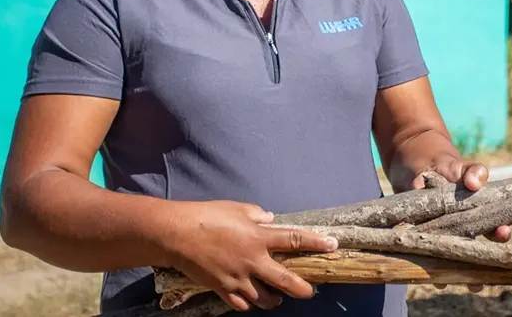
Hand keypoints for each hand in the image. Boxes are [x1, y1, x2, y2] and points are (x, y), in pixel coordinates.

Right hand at [162, 200, 337, 311]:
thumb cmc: (208, 215)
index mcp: (258, 236)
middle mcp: (252, 260)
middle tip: (311, 291)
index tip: (333, 245)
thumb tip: (270, 220)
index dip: (316, 243)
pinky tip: (250, 299)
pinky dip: (248, 303)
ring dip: (274, 298)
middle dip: (302, 288)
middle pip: (286, 280)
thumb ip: (257, 215)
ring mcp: (238, 278)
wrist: (178, 235)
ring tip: (278, 297)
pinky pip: (242, 303)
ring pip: (264, 298)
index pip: (294, 239)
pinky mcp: (223, 289)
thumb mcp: (237, 207)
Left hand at [412, 159, 511, 292]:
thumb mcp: (458, 165)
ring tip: (451, 283)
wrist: (415, 164)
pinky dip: (426, 260)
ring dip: (454, 269)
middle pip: (477, 249)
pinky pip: (428, 250)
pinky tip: (427, 271)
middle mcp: (466, 226)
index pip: (497, 224)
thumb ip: (471, 171)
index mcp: (480, 210)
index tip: (502, 231)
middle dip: (479, 264)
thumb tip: (475, 182)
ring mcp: (445, 231)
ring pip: (453, 255)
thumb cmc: (443, 164)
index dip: (502, 231)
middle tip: (479, 279)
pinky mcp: (423, 232)